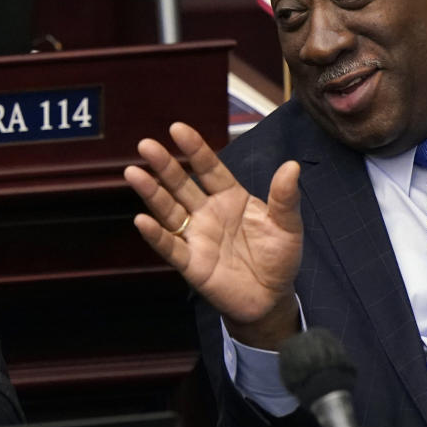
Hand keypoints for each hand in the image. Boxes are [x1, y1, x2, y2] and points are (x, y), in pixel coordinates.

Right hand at [124, 122, 303, 348]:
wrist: (272, 297)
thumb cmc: (279, 257)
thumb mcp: (288, 226)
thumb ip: (285, 198)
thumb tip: (292, 166)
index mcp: (231, 198)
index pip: (210, 169)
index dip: (196, 149)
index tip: (178, 129)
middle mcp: (209, 213)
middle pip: (183, 185)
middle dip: (165, 165)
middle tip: (146, 145)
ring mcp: (197, 237)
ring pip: (170, 211)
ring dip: (152, 193)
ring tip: (134, 173)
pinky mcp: (192, 264)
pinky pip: (171, 247)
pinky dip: (156, 235)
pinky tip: (142, 220)